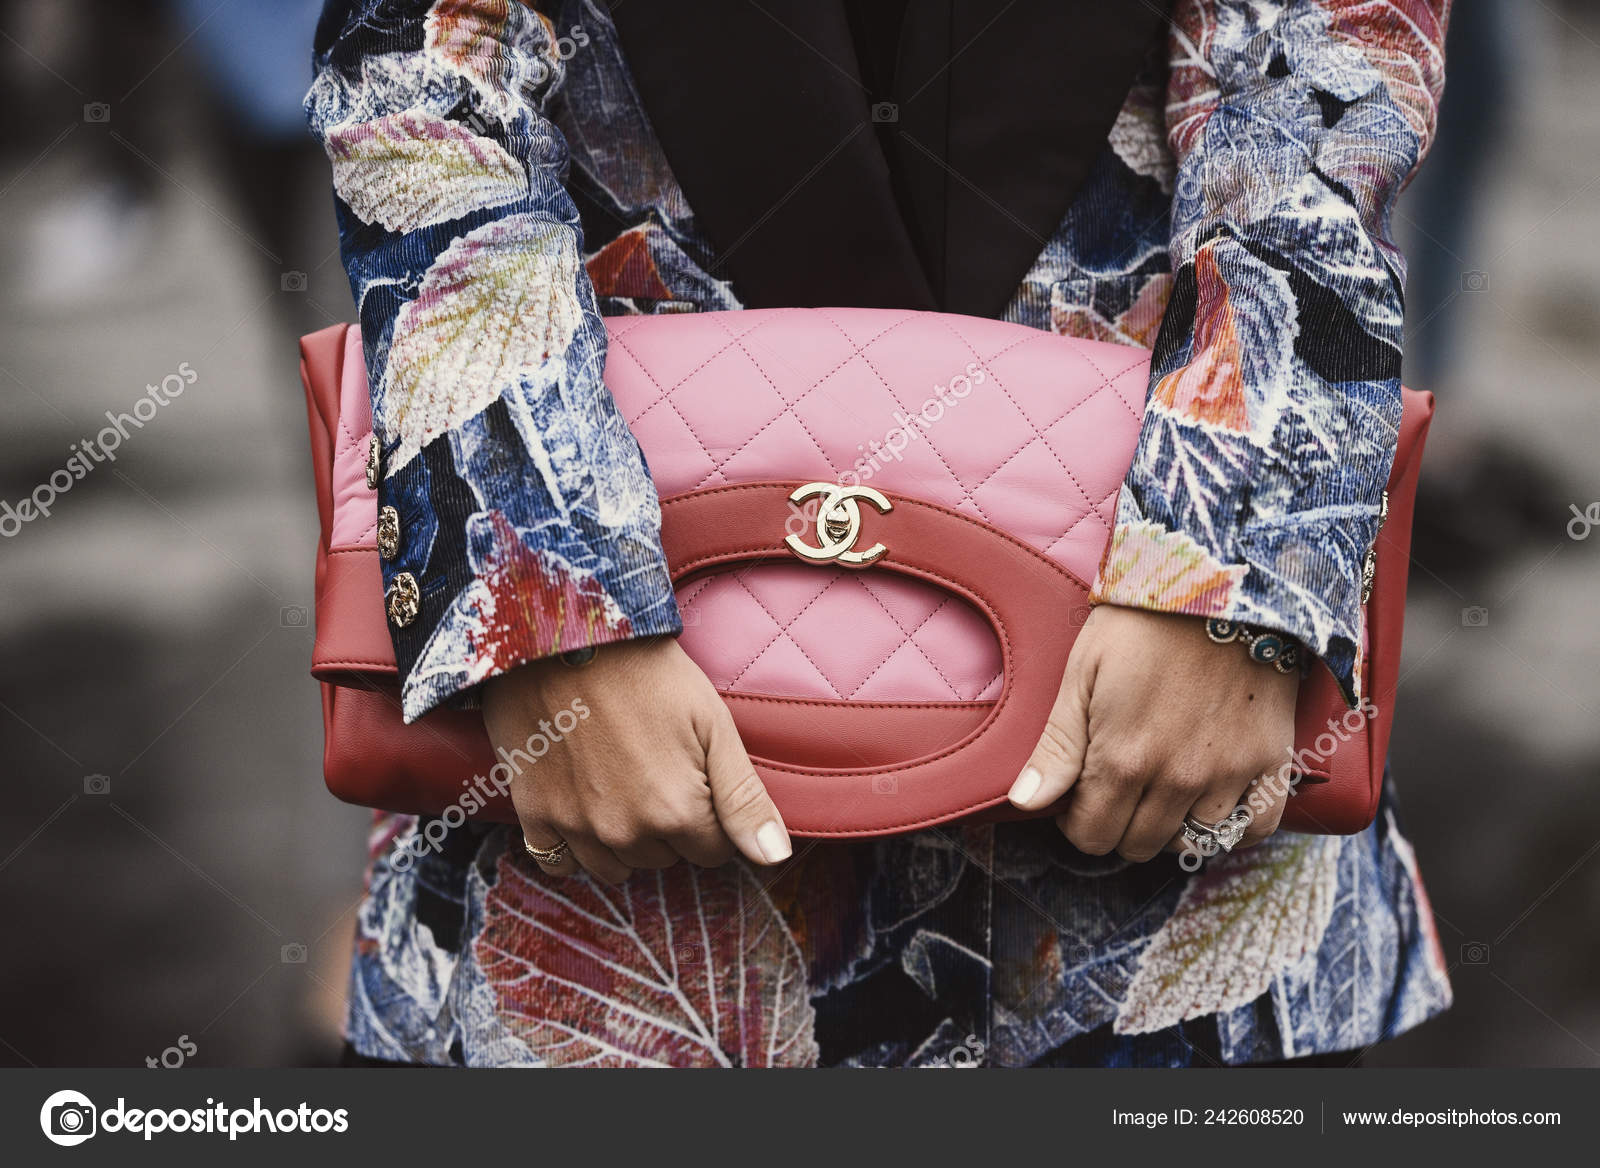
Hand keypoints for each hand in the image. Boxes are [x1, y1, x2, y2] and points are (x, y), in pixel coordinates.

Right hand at [482, 638, 792, 882]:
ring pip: (616, 867)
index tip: (695, 774)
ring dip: (626, 839)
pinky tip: (582, 806)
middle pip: (665, 858)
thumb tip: (775, 857)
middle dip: (669, 825)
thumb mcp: (712, 724)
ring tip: (620, 781)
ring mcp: (575, 827)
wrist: (567, 636)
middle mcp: (624, 833)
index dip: (711, 815)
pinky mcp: (534, 814)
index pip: (714, 852)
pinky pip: (559, 863)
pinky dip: (575, 845)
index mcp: (675, 813)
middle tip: (655, 765)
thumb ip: (744, 798)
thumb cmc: (647, 673)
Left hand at [1007, 605, 1298, 860]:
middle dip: (1115, 823)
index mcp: (1124, 760)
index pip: (1091, 835)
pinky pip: (1256, 826)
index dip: (1075, 819)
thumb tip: (1025, 804)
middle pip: (1137, 845)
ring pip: (1192, 843)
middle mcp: (1178, 779)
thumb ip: (1057, 747)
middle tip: (1115, 783)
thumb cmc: (1141, 622)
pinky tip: (1211, 797)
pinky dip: (1233, 825)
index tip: (1078, 790)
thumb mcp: (1083, 674)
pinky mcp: (1271, 759)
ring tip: (1160, 787)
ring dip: (1169, 826)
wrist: (1220, 581)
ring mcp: (1230, 773)